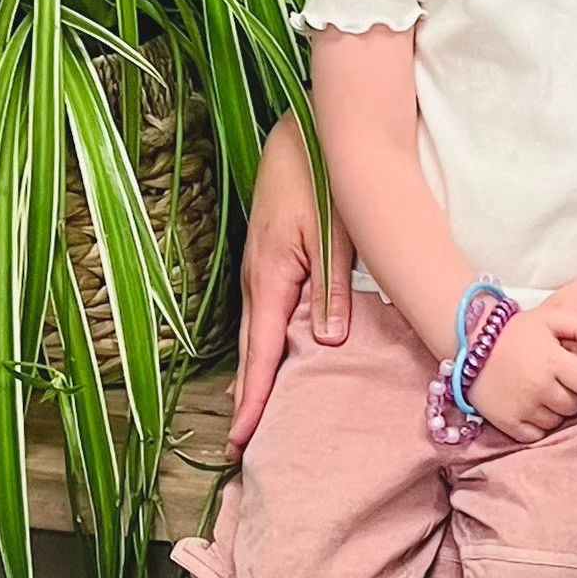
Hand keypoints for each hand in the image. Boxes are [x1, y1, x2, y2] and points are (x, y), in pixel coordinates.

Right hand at [229, 113, 352, 457]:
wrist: (307, 131)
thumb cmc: (324, 175)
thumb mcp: (336, 230)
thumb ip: (332, 288)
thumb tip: (325, 343)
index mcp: (271, 277)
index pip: (262, 351)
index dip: (255, 397)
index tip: (242, 439)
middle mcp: (258, 279)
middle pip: (253, 350)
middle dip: (248, 397)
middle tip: (240, 447)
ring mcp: (261, 269)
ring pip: (257, 333)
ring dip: (255, 373)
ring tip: (251, 417)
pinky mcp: (272, 259)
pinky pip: (265, 313)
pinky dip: (264, 344)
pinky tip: (271, 359)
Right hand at [470, 299, 576, 442]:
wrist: (471, 346)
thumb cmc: (515, 331)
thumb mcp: (549, 318)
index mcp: (553, 361)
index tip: (576, 374)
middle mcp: (540, 387)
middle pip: (575, 406)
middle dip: (573, 396)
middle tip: (559, 383)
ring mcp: (523, 408)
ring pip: (557, 422)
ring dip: (556, 411)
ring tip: (545, 394)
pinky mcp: (508, 423)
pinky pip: (537, 435)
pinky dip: (538, 426)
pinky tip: (532, 407)